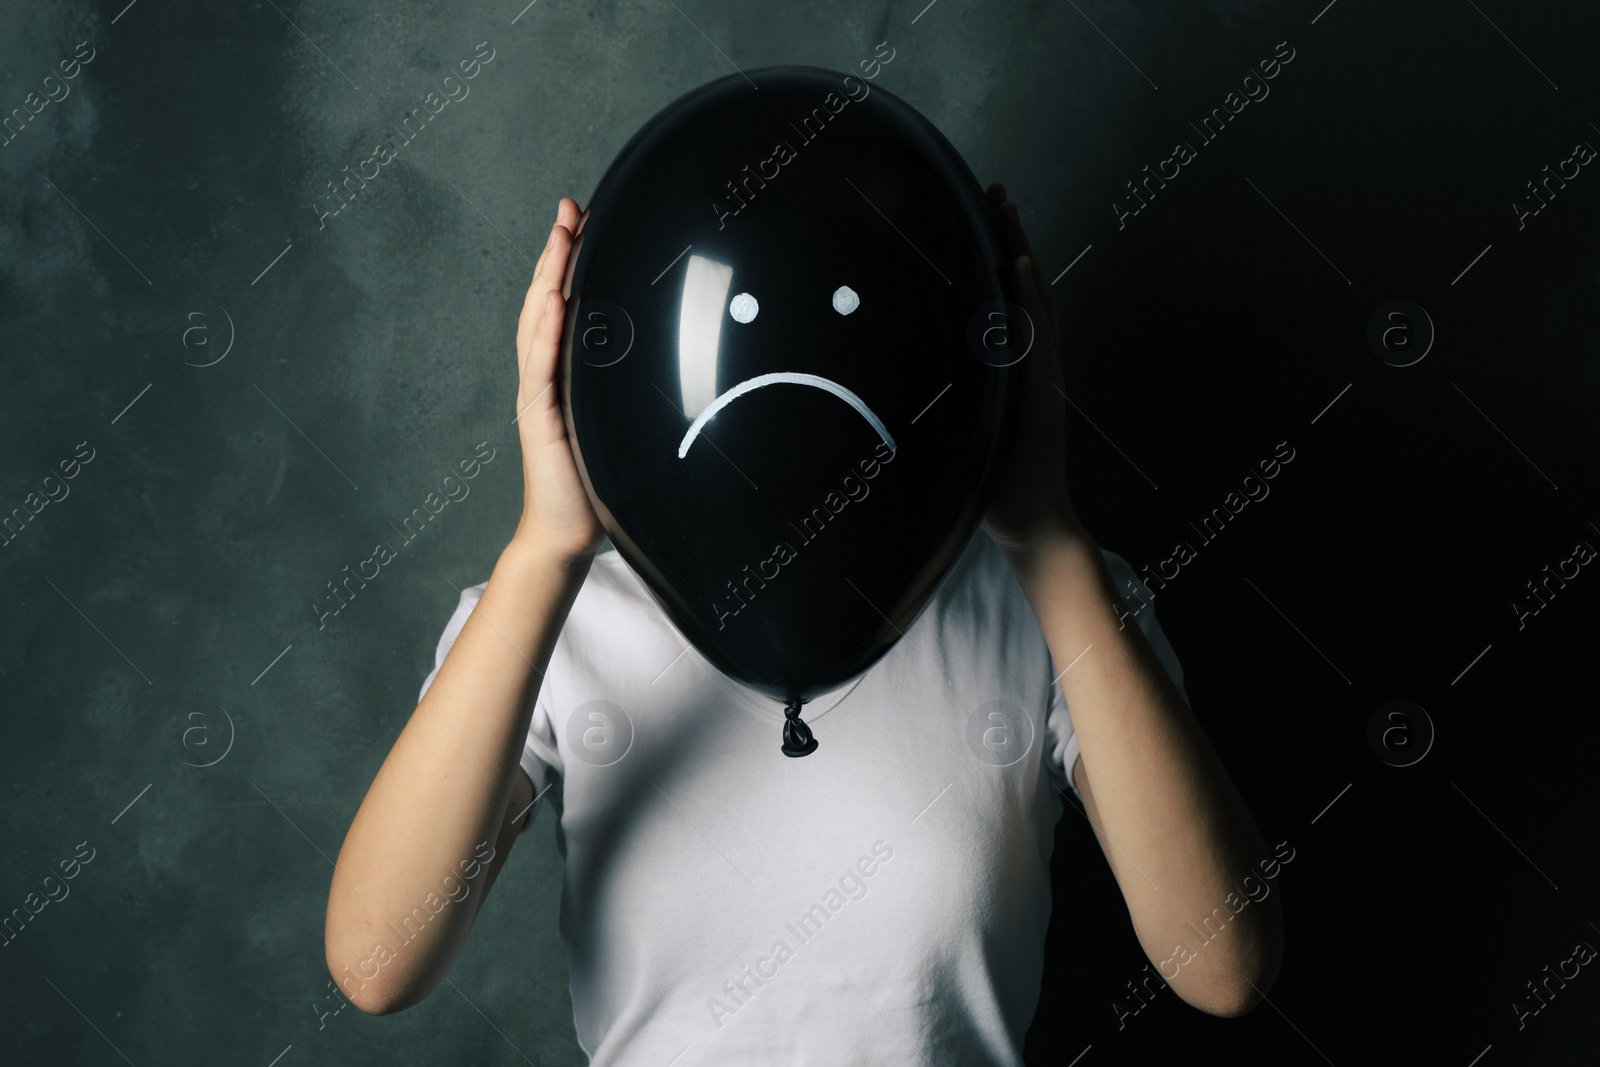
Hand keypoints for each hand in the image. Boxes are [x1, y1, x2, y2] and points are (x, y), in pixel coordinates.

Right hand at [511, 197, 604, 560]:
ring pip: (538, 323)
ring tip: (559, 236)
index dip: (573, 261)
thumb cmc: (599, 480)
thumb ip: (637, 387)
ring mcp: (540, 393)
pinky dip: (545, 332)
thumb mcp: (625, 421)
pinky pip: (541, 367)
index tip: (587, 219)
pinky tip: (553, 301)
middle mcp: (548, 374)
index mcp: (568, 371)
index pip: (567, 303)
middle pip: (547, 300)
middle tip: (570, 208)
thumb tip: (681, 357)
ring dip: (548, 277)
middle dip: (558, 251)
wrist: (568, 532)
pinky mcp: (540, 417)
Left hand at [978, 183, 1082, 554]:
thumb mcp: (961, 434)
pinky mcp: (1040, 393)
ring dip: (1019, 254)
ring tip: (1006, 211)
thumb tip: (895, 386)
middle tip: (995, 192)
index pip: (1004, 305)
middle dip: (1009, 239)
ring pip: (1032, 303)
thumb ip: (944, 404)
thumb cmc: (992, 489)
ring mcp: (1039, 377)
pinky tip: (1019, 267)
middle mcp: (1030, 367)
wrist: (1032, 527)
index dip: (994, 261)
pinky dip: (1028, 301)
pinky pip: (1035, 337)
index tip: (978, 217)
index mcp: (1012, 374)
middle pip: (1022, 290)